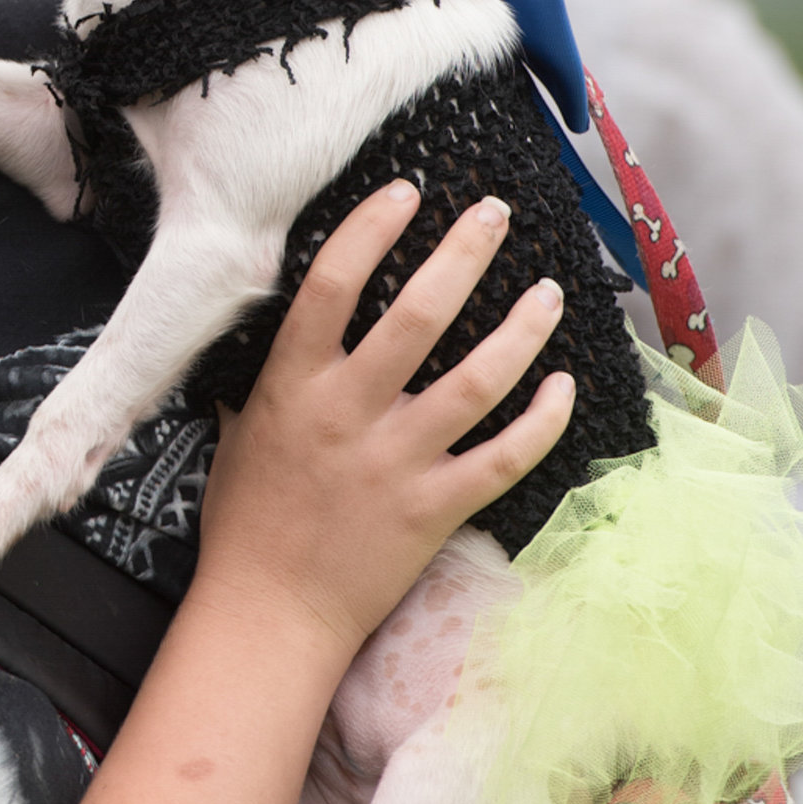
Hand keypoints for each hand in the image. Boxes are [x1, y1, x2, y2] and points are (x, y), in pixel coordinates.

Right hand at [190, 181, 573, 646]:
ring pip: (477, 380)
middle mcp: (347, 413)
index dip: (371, 229)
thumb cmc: (246, 518)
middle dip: (464, 254)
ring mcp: (395, 462)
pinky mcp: (433, 509)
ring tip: (547, 293)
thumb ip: (268, 375)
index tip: (407, 193)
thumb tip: (292, 321)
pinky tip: (564, 386)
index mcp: (292, 386)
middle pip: (418, 315)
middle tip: (495, 215)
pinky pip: (504, 457)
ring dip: (521, 330)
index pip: (333, 284)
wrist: (268, 610)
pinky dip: (542, 420)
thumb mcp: (238, 428)